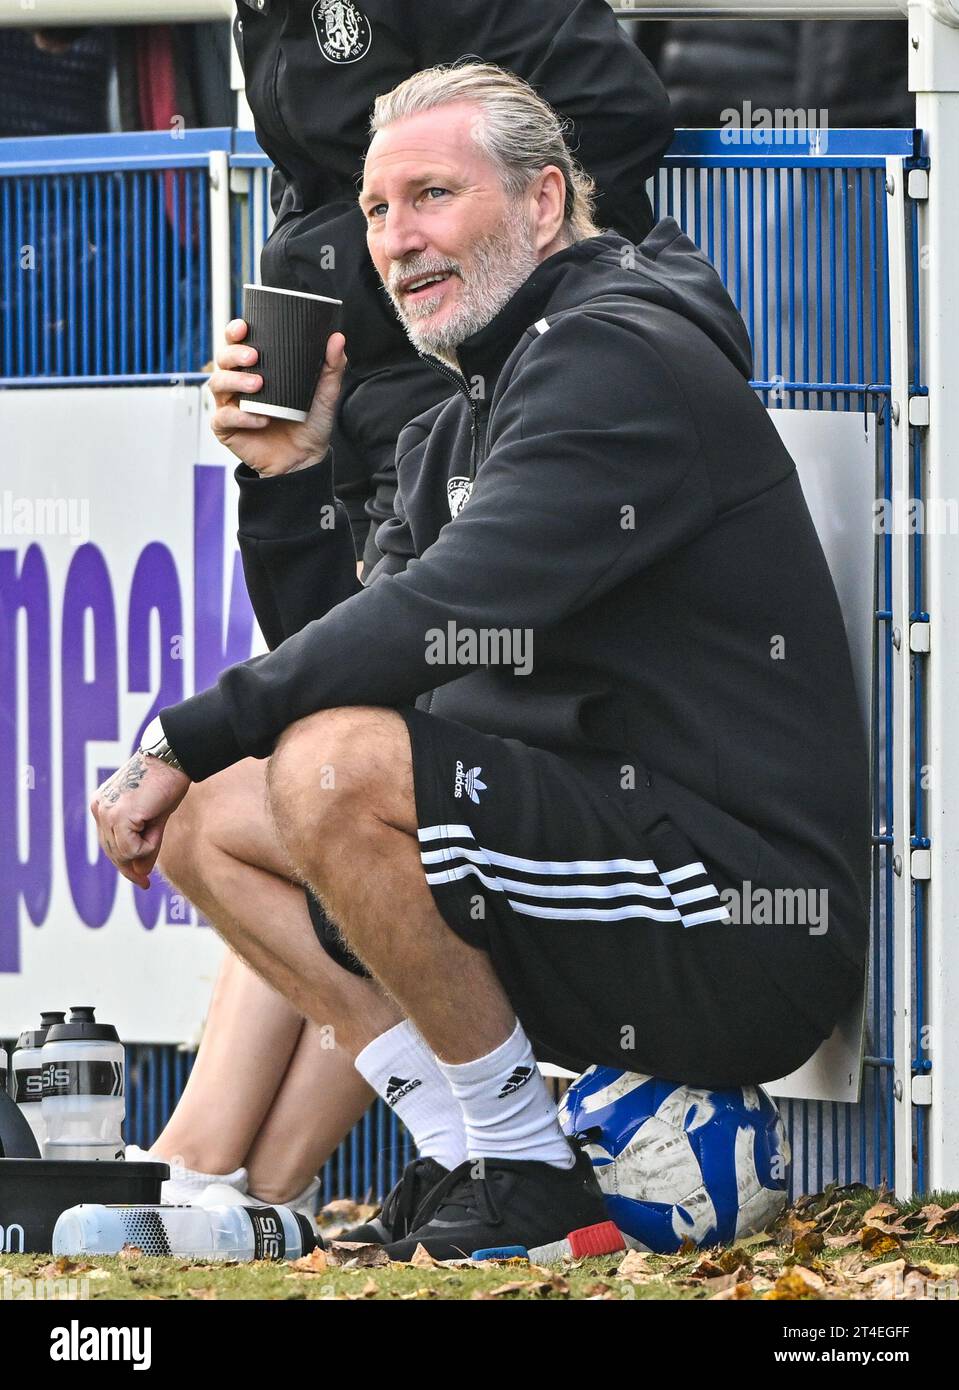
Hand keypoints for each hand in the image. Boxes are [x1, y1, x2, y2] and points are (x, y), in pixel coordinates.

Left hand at [90, 755, 190, 889]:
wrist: (173, 758)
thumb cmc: (166, 783)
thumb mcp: (154, 819)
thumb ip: (144, 845)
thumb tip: (141, 872)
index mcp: (103, 805)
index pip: (109, 844)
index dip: (124, 864)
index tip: (140, 881)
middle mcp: (99, 808)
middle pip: (112, 852)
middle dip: (131, 867)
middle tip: (145, 883)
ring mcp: (106, 812)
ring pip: (123, 853)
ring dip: (146, 848)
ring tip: (158, 823)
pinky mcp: (119, 816)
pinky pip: (132, 849)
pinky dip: (149, 845)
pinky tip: (156, 824)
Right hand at [207, 318, 347, 476]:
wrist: (305, 458)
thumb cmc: (310, 423)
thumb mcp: (325, 393)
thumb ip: (331, 366)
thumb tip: (337, 338)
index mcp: (256, 368)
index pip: (237, 343)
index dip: (234, 332)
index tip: (243, 327)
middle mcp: (238, 383)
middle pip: (223, 359)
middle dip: (234, 353)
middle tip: (253, 357)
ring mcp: (231, 405)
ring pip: (217, 384)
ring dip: (235, 381)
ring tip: (258, 385)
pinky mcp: (227, 428)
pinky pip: (224, 418)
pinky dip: (241, 417)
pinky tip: (260, 419)